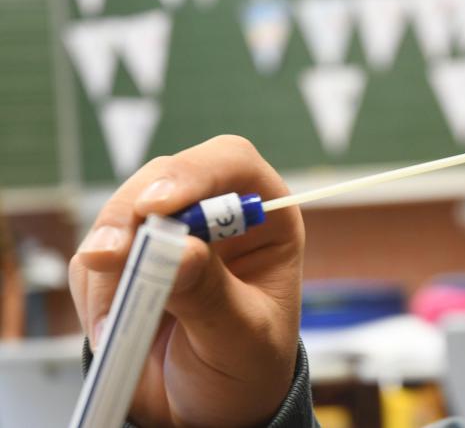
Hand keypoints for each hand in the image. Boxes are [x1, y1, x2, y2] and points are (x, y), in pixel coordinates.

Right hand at [68, 136, 303, 426]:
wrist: (212, 409)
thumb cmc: (247, 368)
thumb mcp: (241, 338)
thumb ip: (210, 294)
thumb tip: (176, 248)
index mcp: (266, 221)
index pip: (232, 164)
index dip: (193, 173)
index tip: (157, 207)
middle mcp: (218, 215)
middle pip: (164, 178)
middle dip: (131, 216)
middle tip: (109, 258)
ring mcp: (171, 235)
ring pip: (120, 214)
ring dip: (108, 263)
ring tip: (116, 319)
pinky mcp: (131, 260)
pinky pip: (95, 258)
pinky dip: (95, 289)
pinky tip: (113, 326)